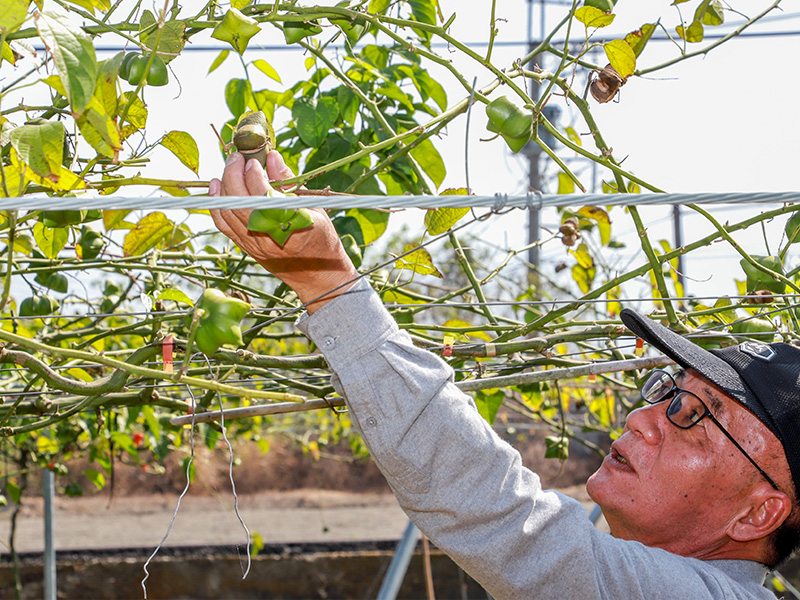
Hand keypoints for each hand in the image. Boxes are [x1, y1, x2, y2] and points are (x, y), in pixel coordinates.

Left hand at [209, 151, 358, 311]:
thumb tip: (272, 156)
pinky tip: (216, 187)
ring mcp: (254, 244)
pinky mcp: (245, 248)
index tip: (255, 160)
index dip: (254, 174)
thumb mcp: (312, 206)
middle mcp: (269, 237)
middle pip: (240, 201)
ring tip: (228, 167)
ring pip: (228, 211)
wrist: (315, 274)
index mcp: (291, 225)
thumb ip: (289, 181)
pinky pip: (223, 224)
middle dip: (233, 174)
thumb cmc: (319, 237)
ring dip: (224, 186)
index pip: (263, 194)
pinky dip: (216, 204)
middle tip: (236, 157)